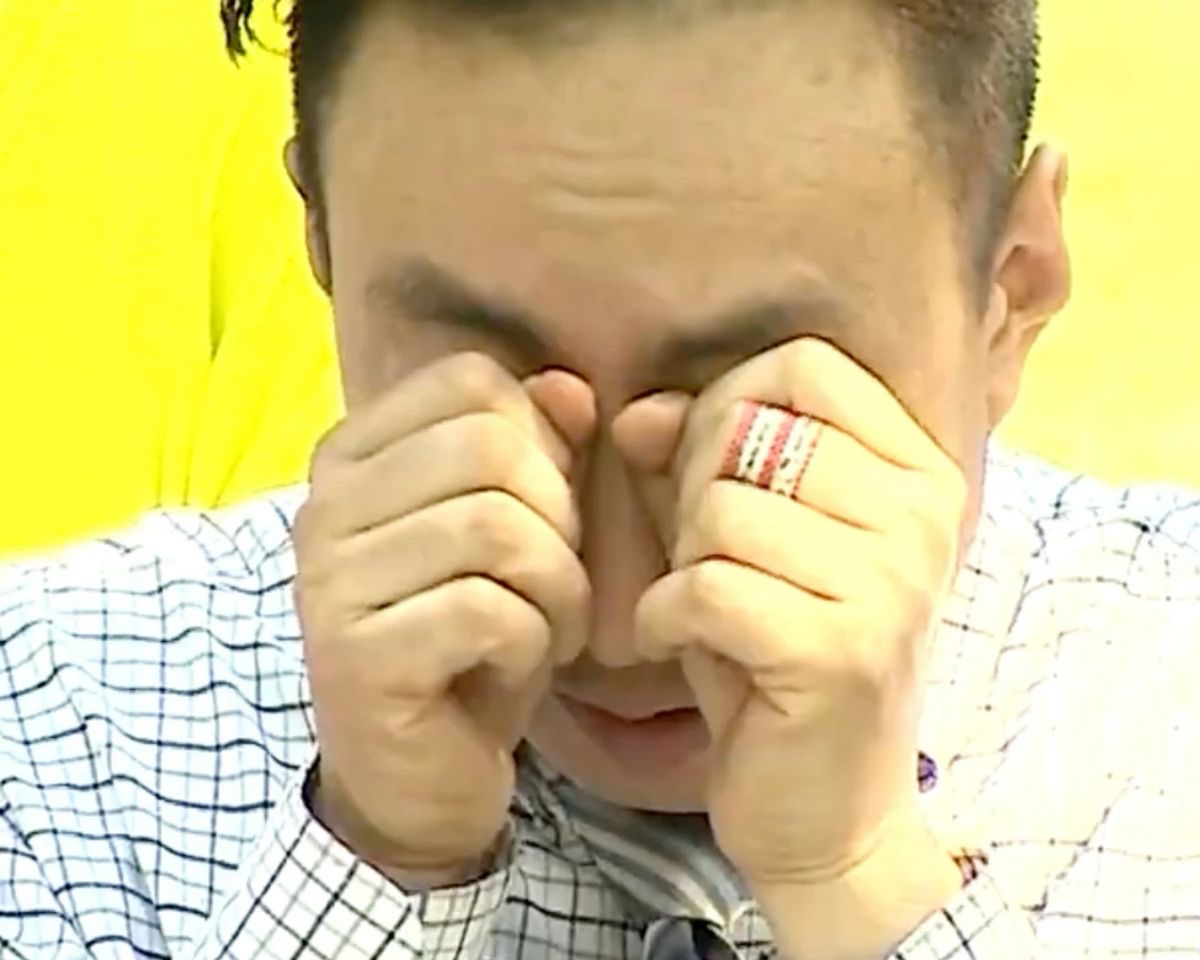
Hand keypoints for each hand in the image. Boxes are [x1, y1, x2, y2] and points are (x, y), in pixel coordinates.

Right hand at [294, 353, 594, 886]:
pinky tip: (520, 664)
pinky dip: (536, 640)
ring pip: (498, 528)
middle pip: (492, 447)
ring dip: (559, 587)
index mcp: (352, 456)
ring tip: (550, 627)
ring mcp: (330, 582)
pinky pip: (491, 610)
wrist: (418, 779)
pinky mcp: (357, 656)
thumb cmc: (471, 642)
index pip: (470, 381)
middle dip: (561, 517)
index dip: (543, 439)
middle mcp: (324, 506)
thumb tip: (570, 387)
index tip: (546, 512)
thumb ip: (540, 449)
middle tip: (558, 581)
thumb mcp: (517, 532)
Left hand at [627, 338, 965, 916]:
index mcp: (916, 470)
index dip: (725, 403)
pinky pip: (705, 587)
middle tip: (704, 562)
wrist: (830, 812)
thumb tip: (638, 409)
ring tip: (704, 612)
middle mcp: (922, 514)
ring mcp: (893, 582)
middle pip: (746, 430)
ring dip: (680, 564)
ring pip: (720, 510)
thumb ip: (689, 460)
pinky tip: (680, 646)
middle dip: (689, 494)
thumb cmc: (778, 658)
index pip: (801, 366)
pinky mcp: (843, 652)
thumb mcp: (737, 542)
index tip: (710, 474)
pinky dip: (664, 618)